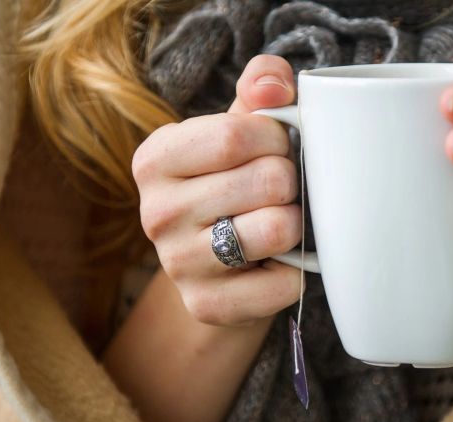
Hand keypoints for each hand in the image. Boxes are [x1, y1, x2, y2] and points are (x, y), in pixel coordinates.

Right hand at [132, 55, 304, 326]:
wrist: (221, 268)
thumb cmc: (237, 182)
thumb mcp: (241, 128)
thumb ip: (261, 88)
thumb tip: (276, 84)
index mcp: (155, 158)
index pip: (238, 134)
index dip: (278, 138)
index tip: (279, 147)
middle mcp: (154, 212)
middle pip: (267, 180)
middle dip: (291, 182)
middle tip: (281, 192)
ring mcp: (177, 264)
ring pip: (278, 229)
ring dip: (297, 224)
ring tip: (281, 223)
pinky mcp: (206, 306)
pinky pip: (285, 282)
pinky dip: (297, 271)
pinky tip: (278, 263)